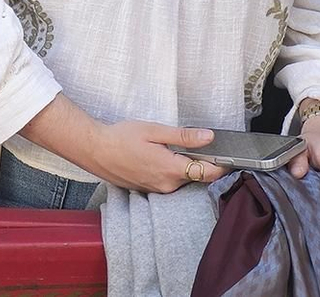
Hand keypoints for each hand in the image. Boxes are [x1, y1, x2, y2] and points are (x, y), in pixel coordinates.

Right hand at [82, 120, 222, 193]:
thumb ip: (184, 136)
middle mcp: (167, 184)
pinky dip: (167, 171)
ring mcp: (157, 189)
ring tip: (165, 150)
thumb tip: (209, 137)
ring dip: (181, 166)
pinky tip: (153, 158)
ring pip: (182, 179)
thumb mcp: (153, 131)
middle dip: (198, 161)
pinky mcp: (148, 190)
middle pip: (197, 176)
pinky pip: (168, 183)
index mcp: (171, 169)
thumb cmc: (119, 138)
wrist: (92, 150)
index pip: (210, 173)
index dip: (222, 164)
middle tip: (186, 144)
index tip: (226, 155)